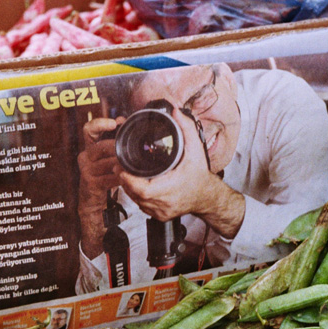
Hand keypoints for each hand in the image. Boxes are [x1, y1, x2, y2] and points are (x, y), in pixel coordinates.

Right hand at [77, 116, 123, 257]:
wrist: (91, 199)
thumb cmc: (103, 174)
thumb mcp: (106, 156)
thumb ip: (113, 139)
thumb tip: (123, 121)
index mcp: (89, 146)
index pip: (88, 129)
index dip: (100, 124)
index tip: (114, 123)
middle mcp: (85, 157)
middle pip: (102, 146)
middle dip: (118, 147)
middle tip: (131, 148)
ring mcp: (86, 171)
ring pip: (108, 163)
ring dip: (122, 163)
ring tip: (132, 163)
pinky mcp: (91, 184)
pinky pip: (110, 178)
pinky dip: (121, 177)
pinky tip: (128, 177)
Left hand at [118, 108, 244, 237]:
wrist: (207, 196)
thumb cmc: (200, 175)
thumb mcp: (196, 149)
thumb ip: (186, 128)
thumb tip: (176, 112)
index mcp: (170, 188)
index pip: (142, 189)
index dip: (128, 180)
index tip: (122, 168)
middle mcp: (165, 203)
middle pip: (135, 195)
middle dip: (125, 181)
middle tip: (120, 168)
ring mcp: (161, 212)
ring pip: (137, 202)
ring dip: (130, 189)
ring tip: (127, 175)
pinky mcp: (160, 216)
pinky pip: (142, 207)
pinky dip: (138, 197)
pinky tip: (138, 186)